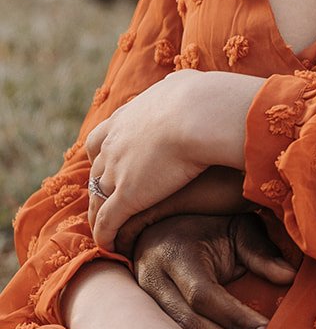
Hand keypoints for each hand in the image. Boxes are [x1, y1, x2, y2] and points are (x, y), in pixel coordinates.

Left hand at [85, 70, 264, 250]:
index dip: (105, 155)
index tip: (113, 166)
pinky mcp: (127, 196)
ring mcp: (118, 170)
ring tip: (110, 232)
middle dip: (100, 187)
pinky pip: (107, 221)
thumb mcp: (186, 84)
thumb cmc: (207, 100)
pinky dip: (106, 235)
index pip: (101, 140)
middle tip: (109, 202)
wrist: (205, 114)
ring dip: (100, 216)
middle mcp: (115, 143)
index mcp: (128, 117)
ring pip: (98, 199)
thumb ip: (178, 85)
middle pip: (96, 170)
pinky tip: (113, 247)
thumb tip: (177, 80)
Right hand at [135, 213, 298, 328]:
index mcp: (175, 254)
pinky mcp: (146, 324)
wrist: (161, 232)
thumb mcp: (235, 229)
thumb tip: (288, 276)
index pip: (203, 294)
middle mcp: (153, 281)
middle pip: (189, 326)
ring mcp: (144, 305)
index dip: (235, 317)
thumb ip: (260, 252)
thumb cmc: (207, 229)